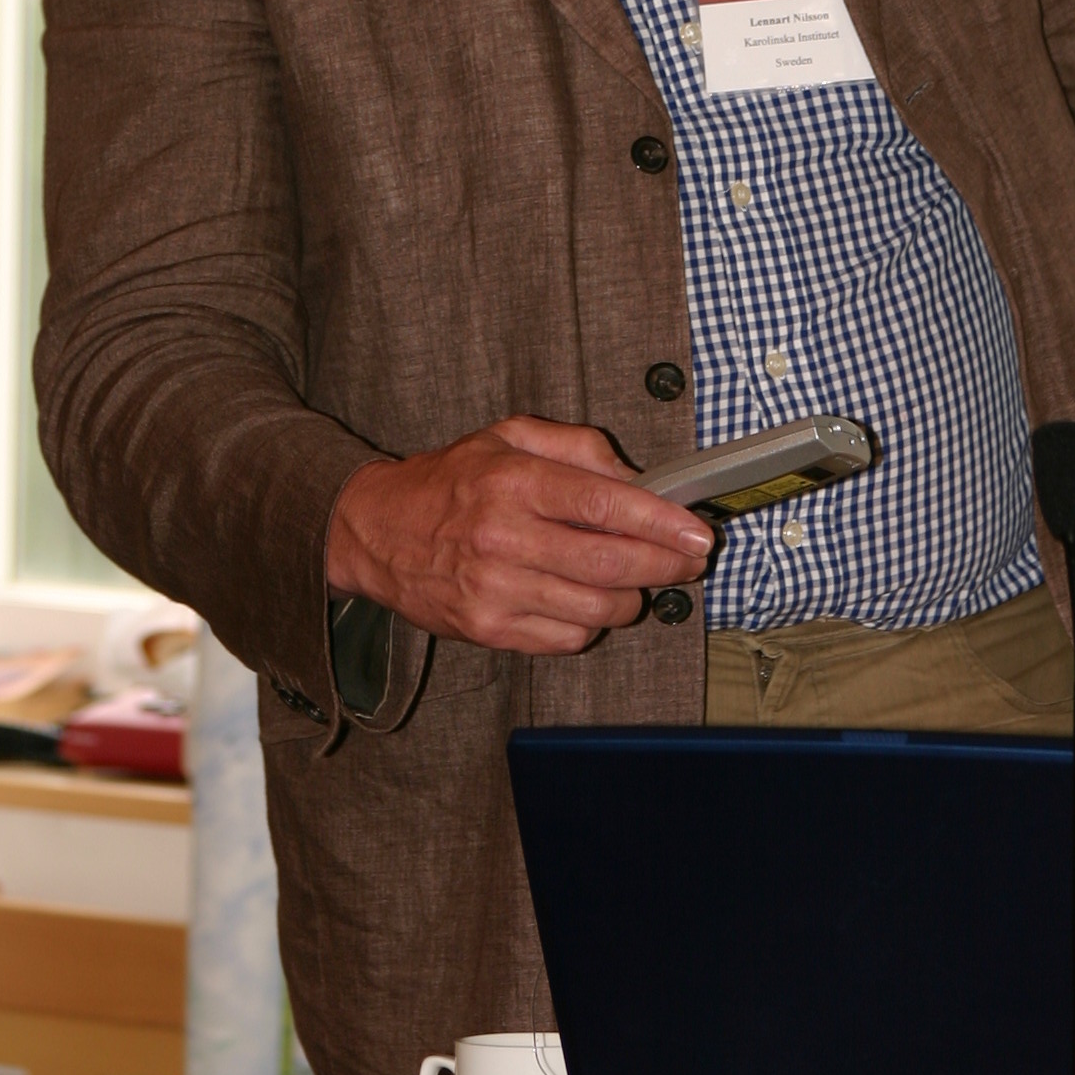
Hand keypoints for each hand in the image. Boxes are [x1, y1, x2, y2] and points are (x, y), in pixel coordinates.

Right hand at [326, 415, 715, 654]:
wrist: (378, 531)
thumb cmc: (451, 480)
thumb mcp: (509, 436)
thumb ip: (578, 447)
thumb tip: (636, 477)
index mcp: (514, 480)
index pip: (604, 503)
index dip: (660, 522)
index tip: (696, 532)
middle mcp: (505, 536)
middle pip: (609, 562)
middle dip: (664, 566)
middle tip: (690, 561)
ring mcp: (496, 589)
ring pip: (595, 608)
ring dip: (631, 599)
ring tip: (636, 581)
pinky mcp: (489, 629)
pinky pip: (566, 638)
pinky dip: (591, 625)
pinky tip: (588, 601)